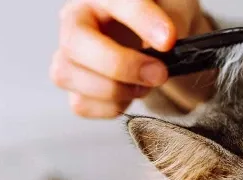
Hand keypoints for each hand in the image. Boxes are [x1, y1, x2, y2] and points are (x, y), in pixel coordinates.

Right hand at [51, 0, 213, 117]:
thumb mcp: (175, 7)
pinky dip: (111, 106)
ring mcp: (69, 54)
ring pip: (67, 75)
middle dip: (120, 65)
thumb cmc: (160, 17)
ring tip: (145, 84)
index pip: (113, 1)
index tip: (168, 41)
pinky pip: (80, 103)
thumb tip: (167, 40)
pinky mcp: (73, 85)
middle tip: (158, 73)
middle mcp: (76, 20)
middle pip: (75, 43)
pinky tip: (130, 93)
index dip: (141, 20)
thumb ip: (174, 17)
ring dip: (114, 89)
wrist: (158, 39)